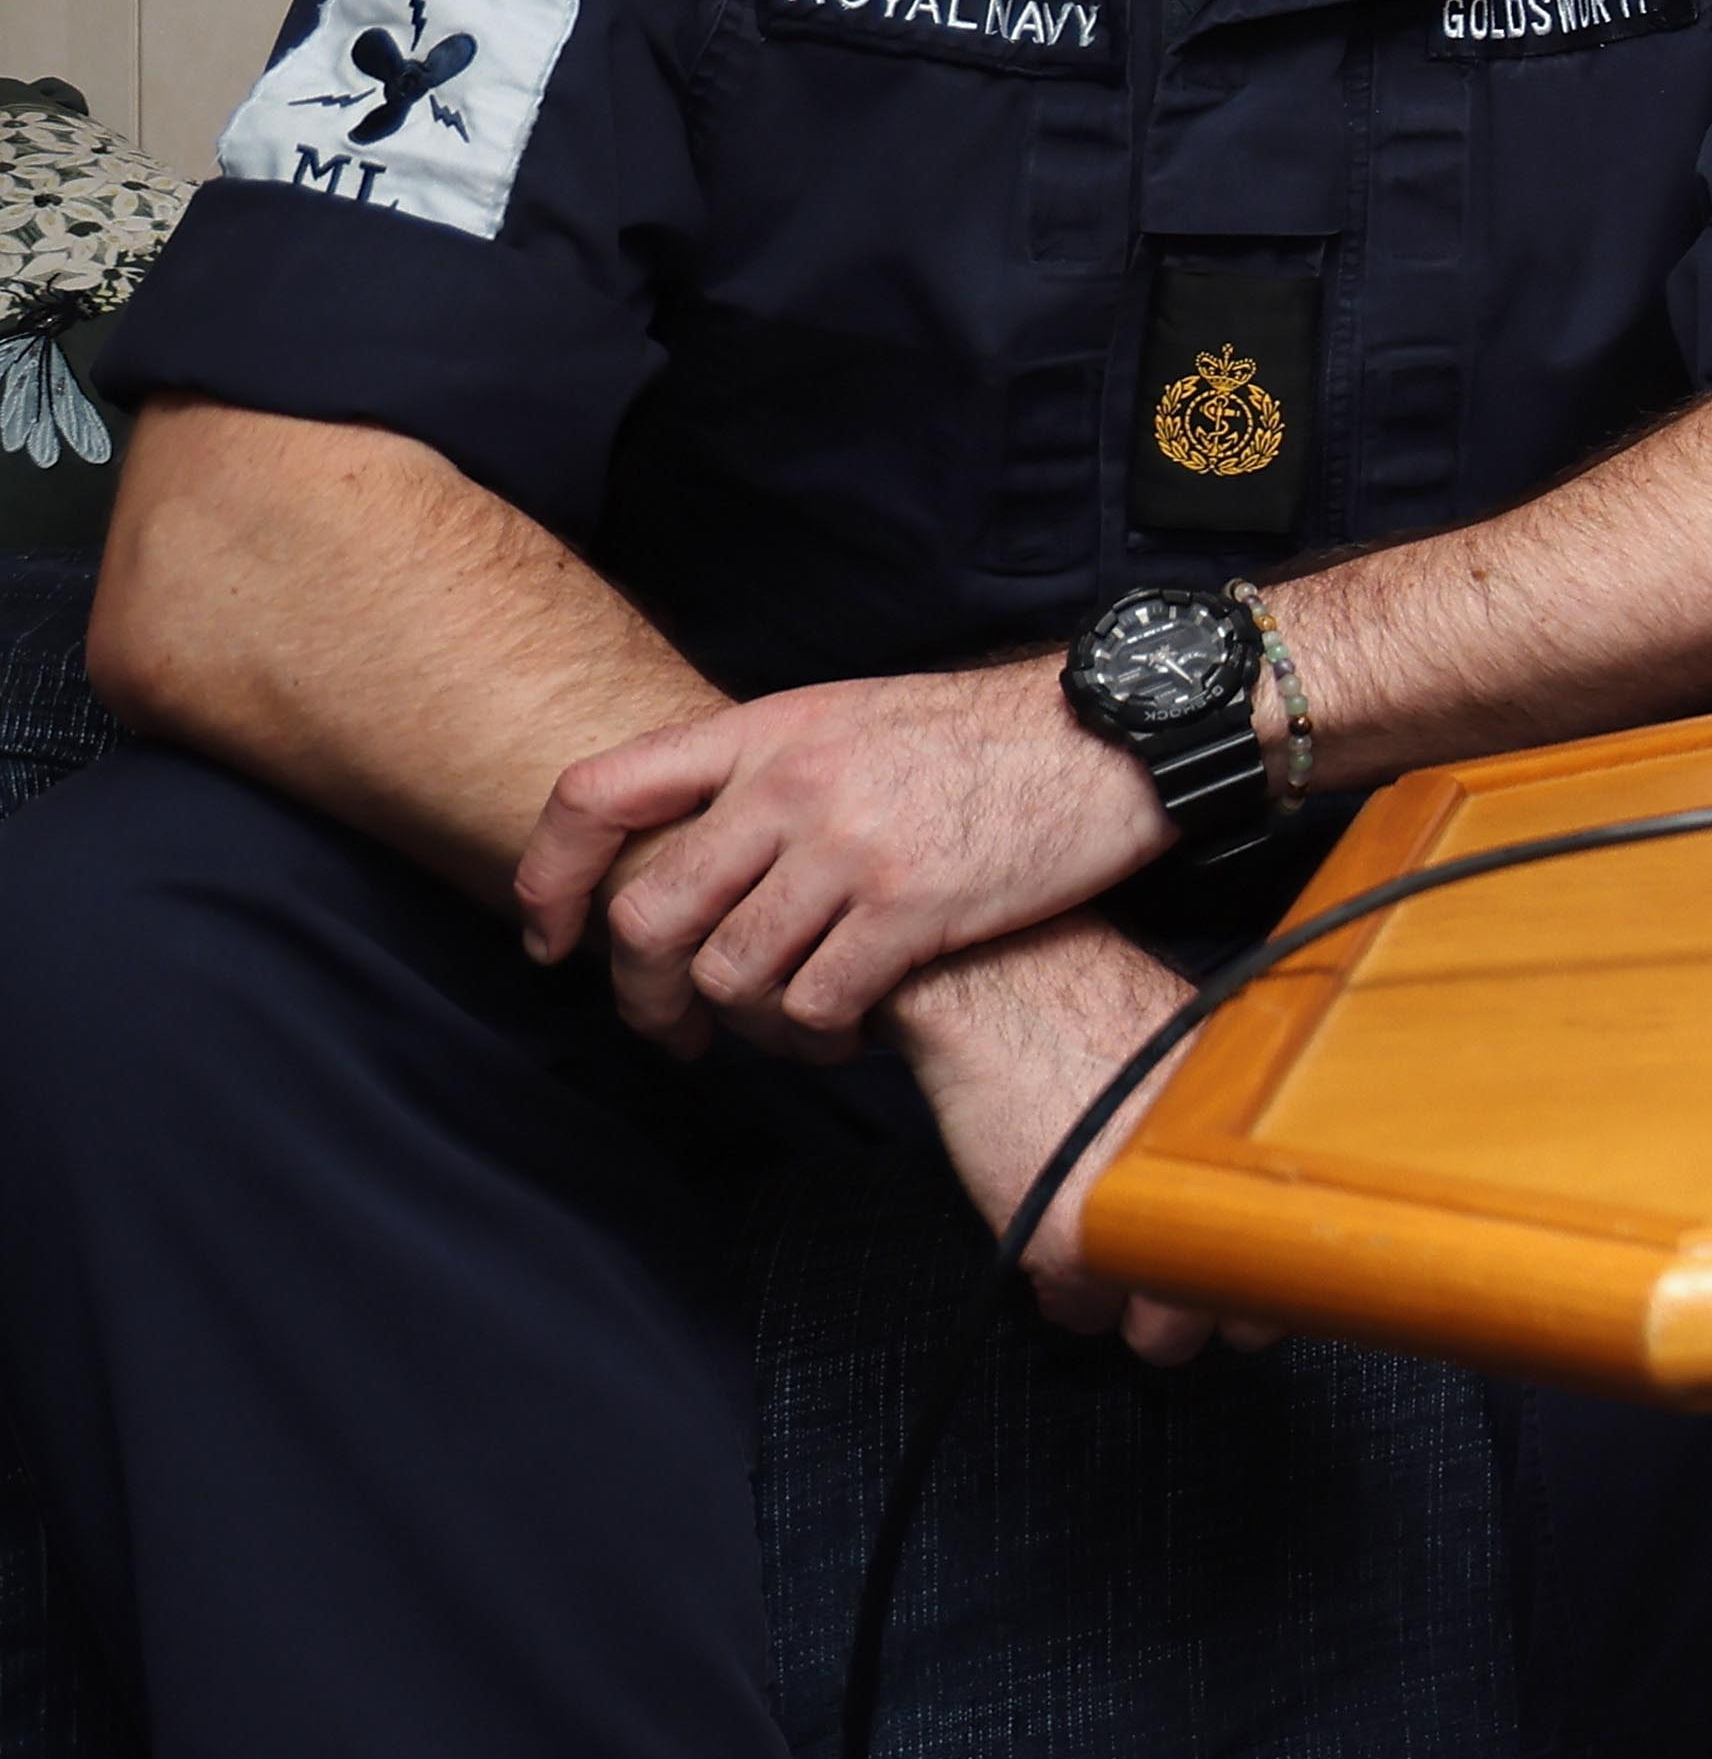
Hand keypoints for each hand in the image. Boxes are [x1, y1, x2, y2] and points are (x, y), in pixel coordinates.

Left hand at [516, 658, 1169, 1055]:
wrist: (1114, 734)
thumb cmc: (989, 738)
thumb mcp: (856, 719)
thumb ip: (771, 772)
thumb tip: (698, 853)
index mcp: (766, 730)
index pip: (598, 794)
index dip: (550, 878)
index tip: (552, 938)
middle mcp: (791, 785)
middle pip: (651, 915)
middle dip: (641, 995)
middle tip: (669, 1031)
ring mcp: (850, 848)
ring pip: (729, 975)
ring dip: (745, 1025)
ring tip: (787, 1029)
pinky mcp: (912, 909)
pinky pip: (816, 1005)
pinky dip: (817, 1039)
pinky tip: (847, 1033)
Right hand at [884, 922, 1269, 1365]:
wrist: (1015, 994)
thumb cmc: (1109, 1016)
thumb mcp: (1215, 1073)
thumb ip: (1243, 1141)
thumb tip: (1270, 1195)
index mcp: (1260, 1158)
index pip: (1298, 1271)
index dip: (1267, 1278)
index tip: (1247, 1272)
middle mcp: (1211, 1204)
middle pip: (1238, 1325)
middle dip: (1207, 1302)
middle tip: (1173, 1267)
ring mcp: (1143, 1236)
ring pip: (1159, 1337)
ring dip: (1137, 1307)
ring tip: (1113, 1252)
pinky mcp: (1065, 1249)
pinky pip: (1080, 1316)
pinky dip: (1068, 1292)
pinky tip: (1058, 1238)